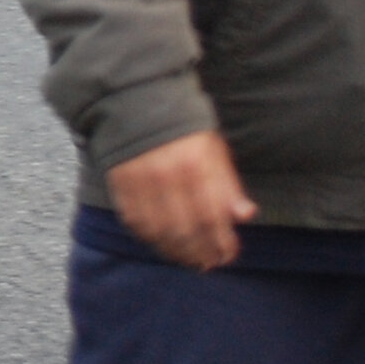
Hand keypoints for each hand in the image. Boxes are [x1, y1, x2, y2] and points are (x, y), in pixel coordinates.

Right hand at [106, 130, 256, 269]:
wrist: (135, 99)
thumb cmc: (182, 126)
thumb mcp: (213, 148)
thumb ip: (229, 183)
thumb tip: (245, 215)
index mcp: (196, 165)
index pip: (212, 217)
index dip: (221, 242)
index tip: (228, 255)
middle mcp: (167, 174)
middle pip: (186, 229)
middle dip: (200, 253)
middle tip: (208, 264)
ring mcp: (140, 179)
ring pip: (159, 230)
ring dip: (175, 251)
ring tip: (187, 260)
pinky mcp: (119, 181)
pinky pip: (134, 220)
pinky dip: (148, 237)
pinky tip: (161, 243)